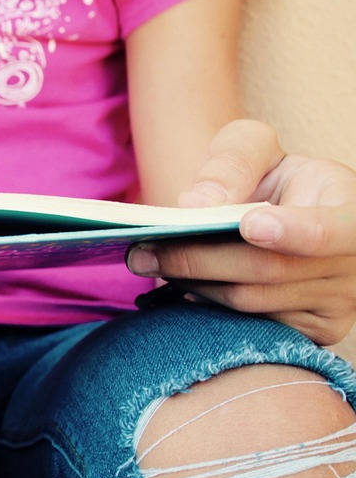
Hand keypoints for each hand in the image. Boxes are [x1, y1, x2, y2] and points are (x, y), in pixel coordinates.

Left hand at [127, 119, 355, 344]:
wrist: (282, 211)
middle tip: (143, 251)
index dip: (294, 231)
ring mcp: (336, 304)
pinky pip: (247, 325)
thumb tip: (197, 203)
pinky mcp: (311, 331)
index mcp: (351, 209)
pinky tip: (182, 282)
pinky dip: (206, 302)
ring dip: (193, 282)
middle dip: (199, 260)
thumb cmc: (269, 174)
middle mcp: (352, 264)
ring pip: (249, 301)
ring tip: (149, 261)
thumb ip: (231, 163)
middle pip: (269, 270)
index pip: (332, 229)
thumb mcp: (252, 147)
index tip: (250, 225)